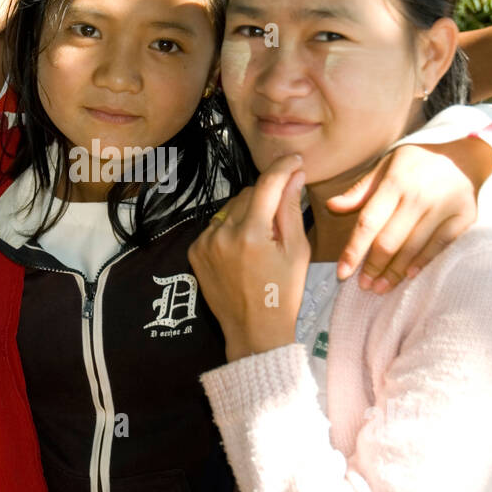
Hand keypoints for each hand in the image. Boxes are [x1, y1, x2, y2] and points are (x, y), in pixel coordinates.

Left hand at [188, 154, 309, 361]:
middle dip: (267, 197)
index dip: (284, 167)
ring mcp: (205, 242)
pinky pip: (217, 225)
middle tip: (281, 218)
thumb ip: (291, 209)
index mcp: (252, 234)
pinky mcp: (195, 251)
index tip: (295, 160)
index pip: (267, 184)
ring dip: (248, 212)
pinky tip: (244, 250)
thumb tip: (294, 175)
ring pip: (231, 208)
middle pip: (248, 193)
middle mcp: (223, 234)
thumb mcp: (297, 251)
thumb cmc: (282, 294)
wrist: (254, 330)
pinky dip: (231, 229)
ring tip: (262, 240)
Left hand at [326, 139, 491, 292]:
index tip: (342, 272)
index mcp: (395, 181)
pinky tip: (409, 276)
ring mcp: (443, 207)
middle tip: (363, 286)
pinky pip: (439, 246)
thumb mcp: (387, 166)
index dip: (353, 250)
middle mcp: (418, 195)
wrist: (465, 157)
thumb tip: (332, 206)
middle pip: (389, 240)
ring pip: (413, 248)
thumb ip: (361, 190)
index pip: (368, 222)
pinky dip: (422, 263)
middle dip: (373, 267)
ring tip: (380, 288)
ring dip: (395, 272)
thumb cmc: (418, 164)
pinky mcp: (463, 217)